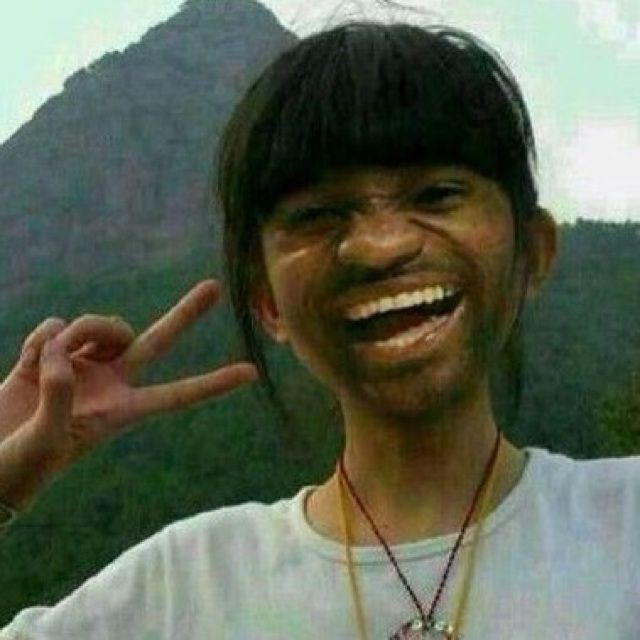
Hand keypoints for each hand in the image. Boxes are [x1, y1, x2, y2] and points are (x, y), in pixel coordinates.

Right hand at [0, 280, 257, 510]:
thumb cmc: (14, 472)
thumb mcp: (43, 443)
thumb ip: (59, 397)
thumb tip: (63, 356)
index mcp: (120, 412)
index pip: (176, 395)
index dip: (213, 383)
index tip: (251, 373)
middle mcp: (108, 383)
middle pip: (156, 341)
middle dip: (185, 314)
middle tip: (215, 286)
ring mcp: (80, 366)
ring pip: (98, 324)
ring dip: (78, 331)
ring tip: (46, 363)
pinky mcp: (47, 354)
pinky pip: (55, 326)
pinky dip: (41, 338)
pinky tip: (28, 362)